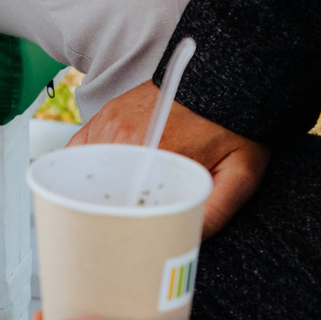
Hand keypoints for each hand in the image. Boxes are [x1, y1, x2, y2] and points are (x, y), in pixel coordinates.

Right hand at [73, 86, 269, 237]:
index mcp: (153, 154)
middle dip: (109, 211)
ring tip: (115, 206)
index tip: (134, 236)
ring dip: (95, 188)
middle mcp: (123, 136)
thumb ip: (217, 209)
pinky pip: (79, 147)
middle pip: (99, 188)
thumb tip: (187, 238)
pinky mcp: (106, 114)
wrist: (221, 82)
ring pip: (86, 168)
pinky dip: (82, 164)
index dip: (124, 225)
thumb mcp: (240, 174)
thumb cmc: (233, 127)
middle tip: (128, 227)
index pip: (120, 203)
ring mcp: (110, 122)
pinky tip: (97, 178)